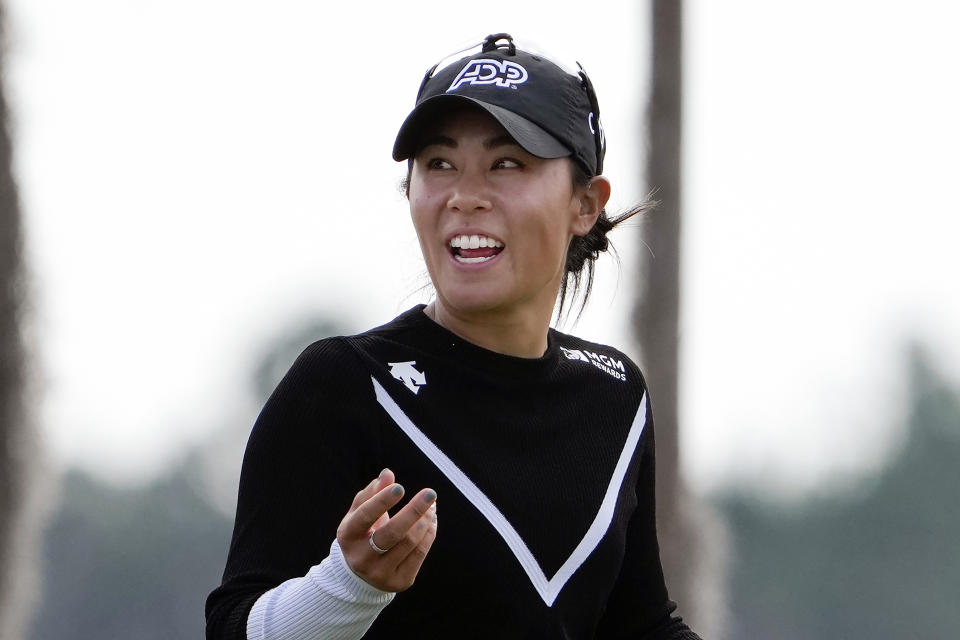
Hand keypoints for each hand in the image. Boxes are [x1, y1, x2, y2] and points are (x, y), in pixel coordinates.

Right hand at [336, 468, 437, 591]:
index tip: (400, 487)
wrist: (359, 576)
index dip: (382, 501)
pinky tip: (431, 521)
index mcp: (348, 536)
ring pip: (410, 542)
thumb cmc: (361, 534)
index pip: (365, 516)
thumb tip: (388, 473)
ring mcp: (380, 573)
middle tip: (430, 493)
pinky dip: (429, 533)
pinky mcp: (399, 582)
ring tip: (431, 505)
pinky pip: (420, 554)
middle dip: (414, 511)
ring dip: (425, 520)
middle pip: (392, 533)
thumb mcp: (359, 513)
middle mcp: (362, 558)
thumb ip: (372, 492)